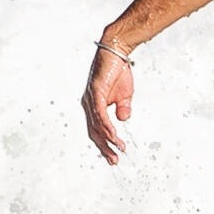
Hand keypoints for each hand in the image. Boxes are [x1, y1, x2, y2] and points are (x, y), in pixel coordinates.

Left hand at [82, 45, 134, 163]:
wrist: (117, 52)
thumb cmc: (119, 72)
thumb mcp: (124, 96)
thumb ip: (123, 109)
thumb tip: (123, 120)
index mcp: (94, 106)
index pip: (97, 131)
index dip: (105, 145)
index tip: (114, 157)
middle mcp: (89, 105)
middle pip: (95, 132)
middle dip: (105, 148)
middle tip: (114, 161)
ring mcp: (91, 99)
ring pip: (97, 126)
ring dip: (108, 140)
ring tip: (117, 150)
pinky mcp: (95, 93)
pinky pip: (99, 114)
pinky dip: (106, 126)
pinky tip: (112, 136)